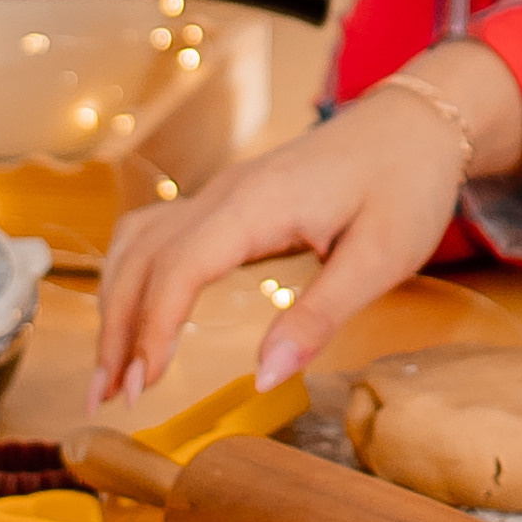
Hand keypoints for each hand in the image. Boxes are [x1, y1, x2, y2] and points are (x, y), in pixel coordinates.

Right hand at [91, 43, 521, 406]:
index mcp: (255, 205)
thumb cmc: (404, 186)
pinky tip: (132, 315)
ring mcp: (218, 194)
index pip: (178, 270)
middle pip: (141, 261)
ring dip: (115, 304)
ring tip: (110, 369)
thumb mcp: (378, 260)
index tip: (140, 386)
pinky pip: (156, 236)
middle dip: (117, 330)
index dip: (150, 330)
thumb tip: (263, 378)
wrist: (415, 124)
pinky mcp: (225, 201)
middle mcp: (222, 194)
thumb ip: (318, 318)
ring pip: (138, 245)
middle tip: (107, 396)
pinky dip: (132, 278)